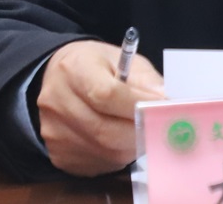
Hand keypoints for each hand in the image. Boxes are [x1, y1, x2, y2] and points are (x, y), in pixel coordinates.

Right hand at [35, 39, 166, 176]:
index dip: (140, 105)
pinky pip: (99, 163)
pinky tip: (119, 139)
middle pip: (106, 131)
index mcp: (74, 70)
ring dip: (132, 146)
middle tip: (161, 127)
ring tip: (140, 130)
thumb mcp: (123, 60)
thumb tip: (167, 103)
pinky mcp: (59, 156)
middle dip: (141, 132)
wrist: (58, 79)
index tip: (164, 107)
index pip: (106, 95)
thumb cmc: (96, 67)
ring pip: (106, 152)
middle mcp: (57, 102)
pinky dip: (117, 156)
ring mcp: (55, 133)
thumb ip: (146, 81)